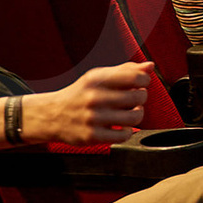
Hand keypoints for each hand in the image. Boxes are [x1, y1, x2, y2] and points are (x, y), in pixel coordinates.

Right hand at [28, 60, 154, 147]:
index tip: (140, 84)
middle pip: (139, 96)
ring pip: (135, 117)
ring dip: (137, 114)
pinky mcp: (92, 136)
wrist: (52, 115)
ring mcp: (93, 118)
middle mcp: (94, 97)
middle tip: (133, 99)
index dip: (144, 80)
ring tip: (129, 112)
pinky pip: (124, 135)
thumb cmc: (80, 94)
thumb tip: (150, 66)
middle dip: (141, 97)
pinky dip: (127, 131)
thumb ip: (125, 70)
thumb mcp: (98, 77)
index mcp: (96, 79)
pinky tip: (120, 126)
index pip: (135, 76)